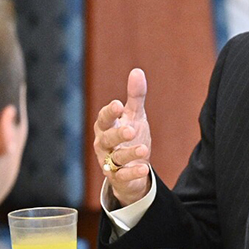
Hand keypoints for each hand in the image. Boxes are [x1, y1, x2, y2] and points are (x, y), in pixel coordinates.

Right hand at [94, 68, 152, 207]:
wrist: (131, 167)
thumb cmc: (130, 136)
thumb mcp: (134, 116)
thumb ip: (135, 96)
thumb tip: (137, 71)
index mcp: (106, 127)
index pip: (104, 118)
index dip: (110, 112)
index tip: (119, 105)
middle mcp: (104, 144)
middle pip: (107, 138)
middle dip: (118, 133)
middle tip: (130, 129)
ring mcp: (109, 162)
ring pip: (116, 158)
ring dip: (129, 153)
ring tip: (145, 149)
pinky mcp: (118, 177)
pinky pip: (123, 175)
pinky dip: (133, 172)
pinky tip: (145, 168)